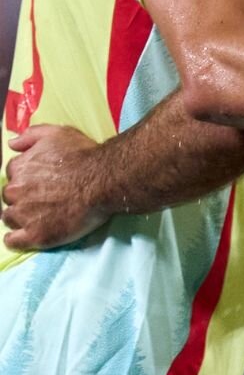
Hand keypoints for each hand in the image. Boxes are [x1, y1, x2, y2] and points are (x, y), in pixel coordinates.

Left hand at [2, 124, 109, 249]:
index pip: (12, 174)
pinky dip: (16, 239)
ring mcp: (24, 214)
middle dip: (22, 198)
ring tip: (41, 216)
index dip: (27, 178)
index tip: (41, 181)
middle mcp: (16, 191)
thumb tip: (12, 143)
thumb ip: (31, 135)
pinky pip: (13, 241)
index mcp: (19, 168)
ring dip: (20, 217)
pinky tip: (27, 235)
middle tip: (44, 199)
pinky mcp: (36, 234)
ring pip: (10, 218)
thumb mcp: (58, 133)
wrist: (104, 180)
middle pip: (10, 197)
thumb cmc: (84, 155)